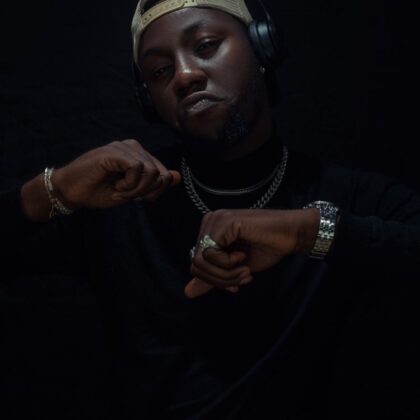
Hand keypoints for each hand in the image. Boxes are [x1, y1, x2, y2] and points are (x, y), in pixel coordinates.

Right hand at [52, 139, 180, 208]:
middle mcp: (134, 147)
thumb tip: (177, 176)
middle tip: (127, 195)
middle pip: (160, 173)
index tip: (138, 198)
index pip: (163, 173)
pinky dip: (129, 183)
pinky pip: (137, 168)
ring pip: (151, 171)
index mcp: (139, 155)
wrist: (71, 191)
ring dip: (136, 189)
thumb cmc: (98, 191)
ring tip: (119, 190)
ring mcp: (124, 147)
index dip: (156, 191)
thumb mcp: (132, 192)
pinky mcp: (115, 152)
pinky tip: (116, 185)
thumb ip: (154, 184)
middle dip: (147, 191)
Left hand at [185, 208, 319, 298]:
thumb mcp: (235, 269)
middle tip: (244, 278)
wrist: (290, 234)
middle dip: (221, 280)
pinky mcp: (223, 222)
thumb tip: (187, 293)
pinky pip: (211, 254)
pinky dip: (228, 263)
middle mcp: (208, 223)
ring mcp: (214, 220)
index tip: (235, 286)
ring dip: (226, 274)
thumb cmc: (267, 248)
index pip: (196, 265)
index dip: (215, 281)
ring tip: (245, 270)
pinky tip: (243, 256)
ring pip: (200, 261)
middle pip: (196, 264)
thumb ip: (212, 278)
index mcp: (210, 232)